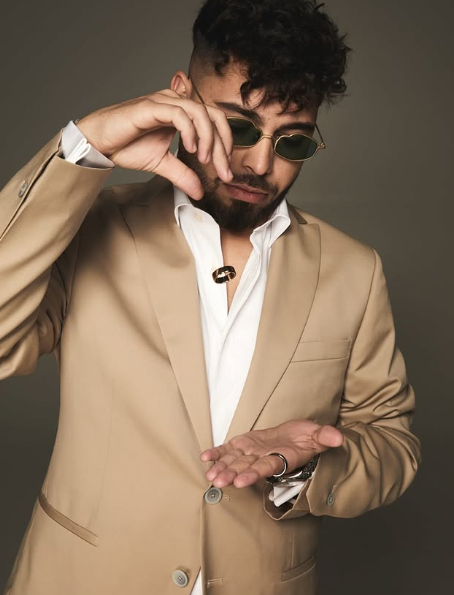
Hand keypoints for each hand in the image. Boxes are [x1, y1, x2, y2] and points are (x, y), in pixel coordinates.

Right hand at [76, 89, 233, 198]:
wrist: (100, 142)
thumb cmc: (127, 146)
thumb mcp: (162, 164)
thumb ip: (183, 174)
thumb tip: (200, 192)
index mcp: (181, 113)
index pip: (214, 123)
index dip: (225, 146)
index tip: (226, 173)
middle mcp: (175, 103)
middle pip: (213, 115)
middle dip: (223, 144)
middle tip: (223, 171)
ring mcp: (164, 102)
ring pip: (199, 112)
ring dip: (208, 138)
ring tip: (204, 159)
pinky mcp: (151, 107)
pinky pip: (179, 113)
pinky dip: (189, 130)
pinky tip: (190, 148)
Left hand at [201, 420, 343, 487]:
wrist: (296, 435)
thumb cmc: (307, 437)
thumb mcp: (319, 435)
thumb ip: (326, 436)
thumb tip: (338, 438)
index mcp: (281, 457)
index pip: (266, 467)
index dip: (254, 473)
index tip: (241, 481)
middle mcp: (264, 457)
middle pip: (246, 468)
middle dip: (231, 475)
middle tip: (218, 482)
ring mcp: (252, 451)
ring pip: (235, 461)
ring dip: (222, 467)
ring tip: (209, 475)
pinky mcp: (244, 444)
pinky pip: (228, 450)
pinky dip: (217, 453)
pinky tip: (205, 457)